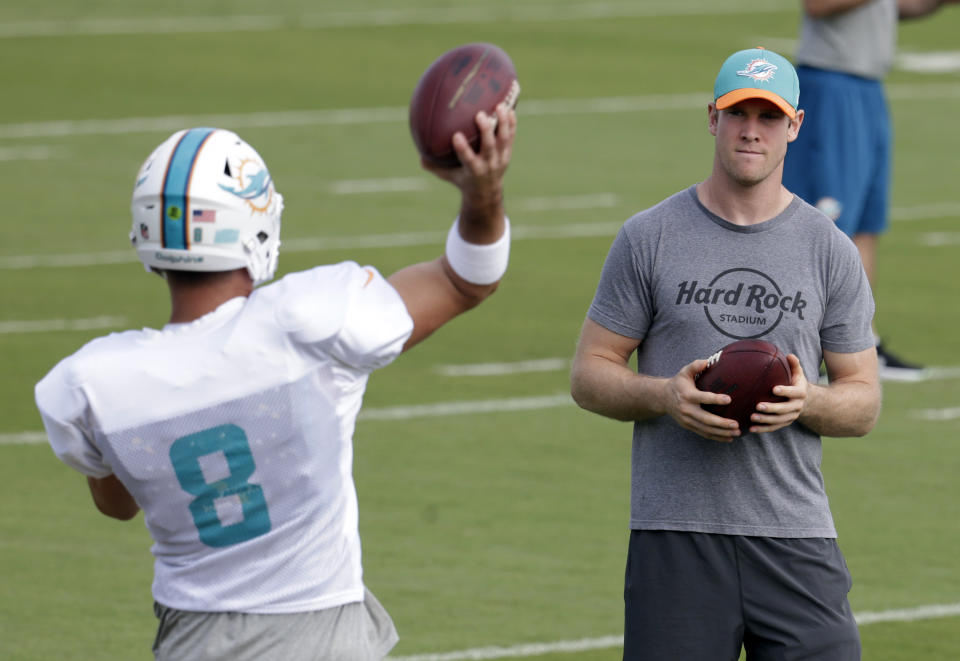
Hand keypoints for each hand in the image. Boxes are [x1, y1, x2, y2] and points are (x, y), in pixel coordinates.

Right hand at [421, 104, 516, 240]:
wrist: (486, 191)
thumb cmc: (462, 179)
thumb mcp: (447, 176)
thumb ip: (433, 166)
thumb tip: (419, 153)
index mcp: (473, 170)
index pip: (467, 159)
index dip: (462, 148)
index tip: (456, 135)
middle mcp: (488, 164)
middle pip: (488, 146)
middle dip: (485, 131)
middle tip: (480, 114)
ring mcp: (500, 158)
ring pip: (503, 139)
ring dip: (502, 122)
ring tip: (500, 105)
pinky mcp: (507, 152)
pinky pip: (511, 136)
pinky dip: (511, 122)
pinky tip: (510, 108)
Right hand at [664, 358, 740, 442]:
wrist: (662, 398)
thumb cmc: (678, 383)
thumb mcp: (684, 372)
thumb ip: (695, 366)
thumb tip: (708, 361)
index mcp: (687, 395)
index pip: (702, 398)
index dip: (715, 399)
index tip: (729, 399)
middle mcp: (686, 409)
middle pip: (705, 419)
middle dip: (721, 423)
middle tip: (736, 424)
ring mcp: (687, 420)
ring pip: (706, 429)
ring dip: (722, 432)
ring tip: (736, 432)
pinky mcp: (689, 426)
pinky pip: (704, 433)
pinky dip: (716, 437)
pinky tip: (729, 438)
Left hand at [748, 353, 807, 432]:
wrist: (804, 399)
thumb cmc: (795, 382)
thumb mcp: (797, 373)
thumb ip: (794, 365)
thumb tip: (789, 355)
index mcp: (800, 393)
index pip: (794, 392)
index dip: (785, 391)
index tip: (773, 389)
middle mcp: (797, 406)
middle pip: (785, 409)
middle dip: (772, 408)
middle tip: (758, 406)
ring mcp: (791, 416)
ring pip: (778, 420)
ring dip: (765, 420)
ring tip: (752, 417)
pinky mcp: (784, 423)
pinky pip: (773, 427)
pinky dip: (763, 429)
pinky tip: (751, 429)